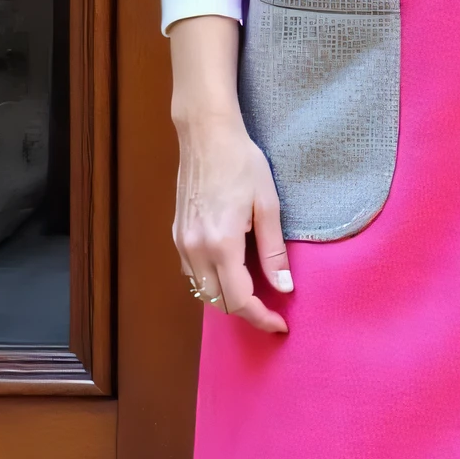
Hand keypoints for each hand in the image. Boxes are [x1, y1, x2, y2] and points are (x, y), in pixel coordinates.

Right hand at [169, 14, 291, 334]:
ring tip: (255, 293)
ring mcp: (182, 243)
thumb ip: (274, 252)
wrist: (206, 134)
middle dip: (246, 312)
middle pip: (218, 301)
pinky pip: (193, 273)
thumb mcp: (268, 206)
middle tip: (272, 310)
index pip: (240, 299)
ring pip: (202, 290)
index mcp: (221, 244)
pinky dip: (212, 282)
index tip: (279, 324)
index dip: (261, 318)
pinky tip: (232, 271)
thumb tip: (283, 287)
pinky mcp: (176, 234)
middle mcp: (195, 249)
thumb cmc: (241, 163)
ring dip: (227, 298)